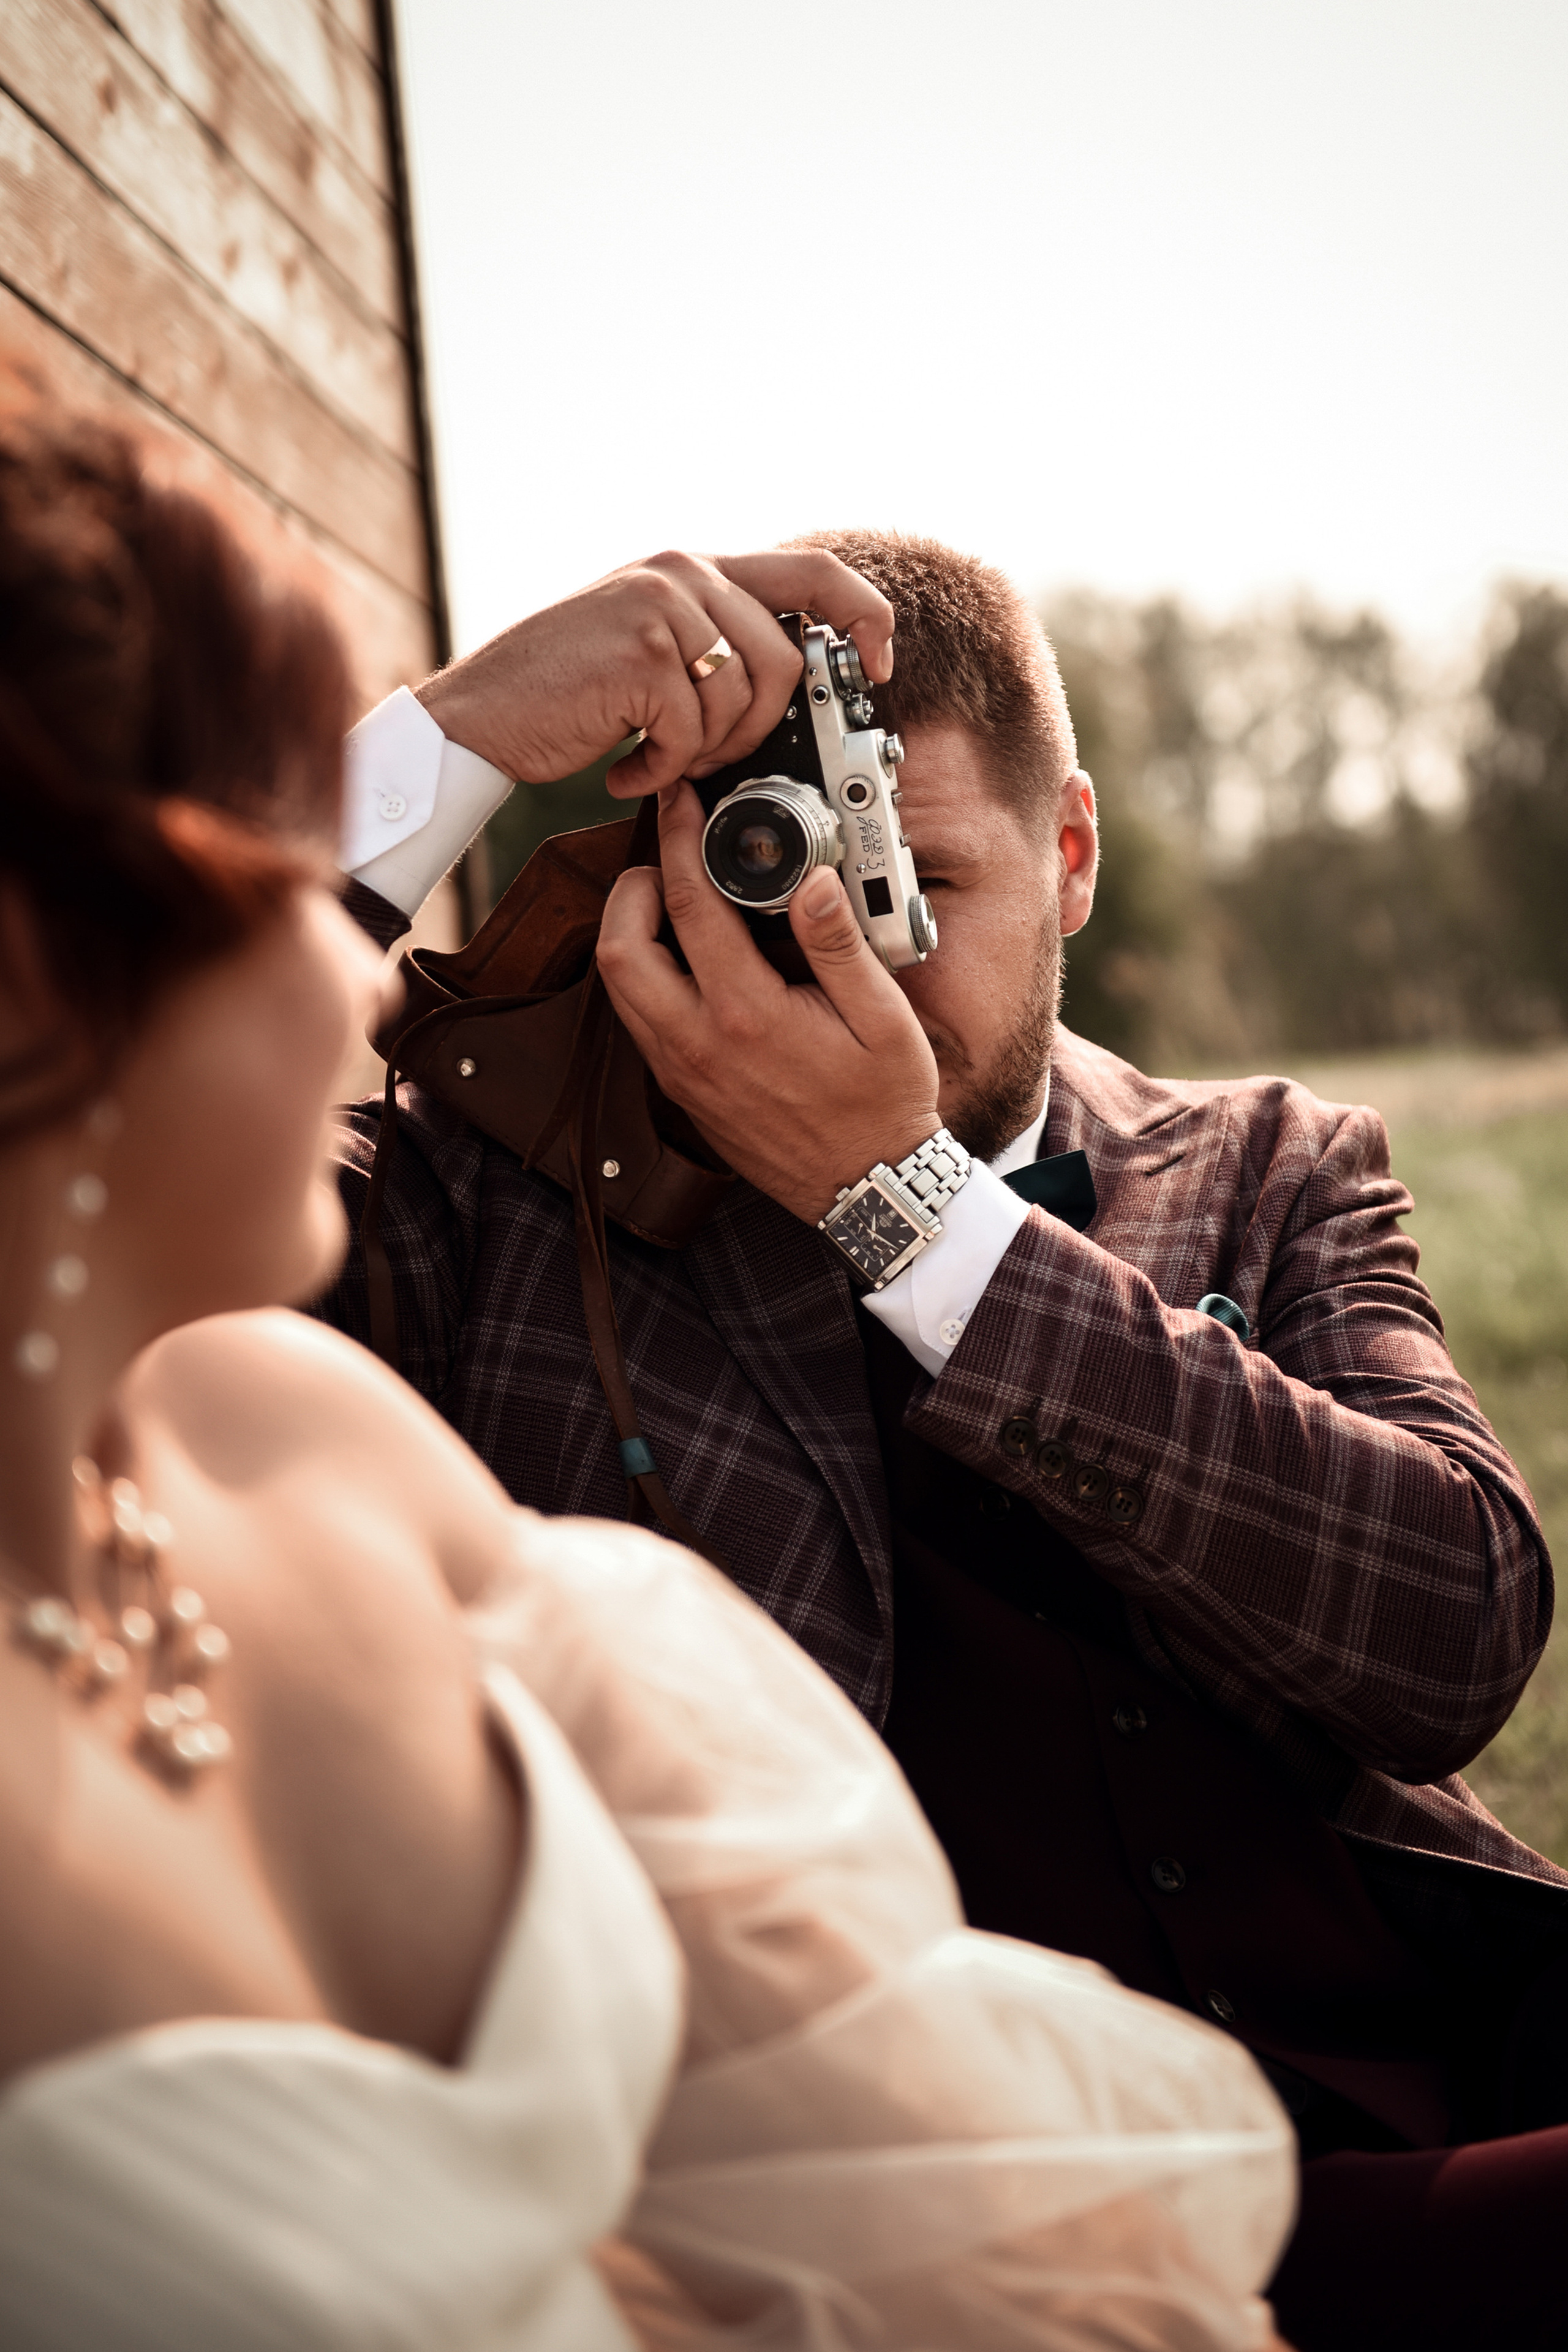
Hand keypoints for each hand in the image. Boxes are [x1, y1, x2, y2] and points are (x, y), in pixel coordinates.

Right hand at [414, 550, 893, 793]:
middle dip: (759, 730)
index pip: (819, 573)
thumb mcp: (651, 644)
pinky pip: (693, 731)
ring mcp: (661, 607)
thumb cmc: (565, 694)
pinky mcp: (640, 654)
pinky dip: (662, 769)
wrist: (478, 715)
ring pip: (745, 700)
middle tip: (705, 757)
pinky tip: (626, 770)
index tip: (876, 672)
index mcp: (697, 569)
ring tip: (659, 761)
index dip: (868, 621)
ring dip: (707, 753)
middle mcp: (684, 573)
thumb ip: (717, 643)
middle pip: (787, 659)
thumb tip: (798, 681)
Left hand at [595, 784, 940, 1225]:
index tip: (679, 805)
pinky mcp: (683, 1092)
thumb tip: (813, 880)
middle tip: (665, 862)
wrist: (868, 1189)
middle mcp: (700, 1046)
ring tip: (672, 903)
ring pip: (619, 988)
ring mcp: (684, 1073)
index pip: (690, 905)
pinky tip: (687, 960)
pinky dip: (646, 978)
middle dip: (630, 888)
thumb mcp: (883, 1018)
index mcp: (748, 1016)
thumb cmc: (883, 1106)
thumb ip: (841, 945)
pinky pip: (640, 1022)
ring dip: (631, 934)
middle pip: (619, 948)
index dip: (677, 841)